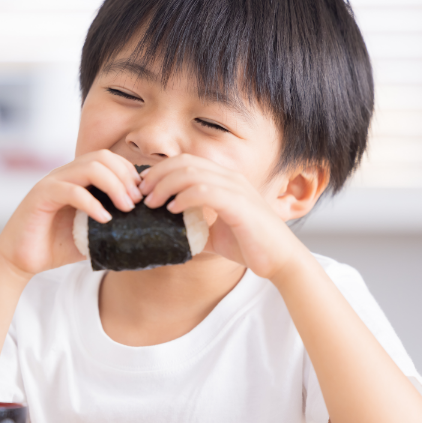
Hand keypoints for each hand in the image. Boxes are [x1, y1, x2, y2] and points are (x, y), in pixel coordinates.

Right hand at [0, 150, 142, 276]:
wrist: (20, 260)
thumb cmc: (54, 246)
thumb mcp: (90, 233)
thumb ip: (110, 223)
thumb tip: (142, 227)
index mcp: (76, 178)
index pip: (108, 159)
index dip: (129, 173)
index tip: (142, 196)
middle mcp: (64, 174)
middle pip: (102, 157)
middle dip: (125, 177)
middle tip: (137, 202)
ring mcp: (51, 182)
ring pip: (89, 168)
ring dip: (114, 185)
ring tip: (126, 208)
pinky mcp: (40, 196)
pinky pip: (72, 191)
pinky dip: (92, 203)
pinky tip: (104, 219)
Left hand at [138, 154, 305, 277]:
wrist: (280, 260)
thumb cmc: (248, 245)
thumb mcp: (212, 234)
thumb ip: (191, 227)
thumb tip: (164, 234)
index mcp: (223, 180)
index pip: (185, 162)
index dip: (160, 171)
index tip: (142, 189)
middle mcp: (229, 178)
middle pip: (184, 162)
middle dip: (157, 176)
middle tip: (141, 195)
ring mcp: (236, 189)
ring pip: (192, 174)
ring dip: (166, 186)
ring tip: (152, 203)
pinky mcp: (240, 205)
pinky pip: (206, 192)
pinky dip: (185, 197)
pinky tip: (173, 209)